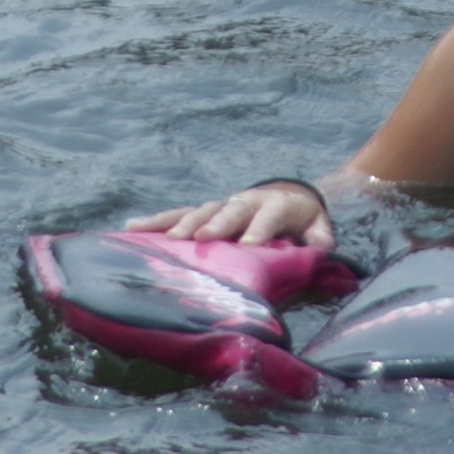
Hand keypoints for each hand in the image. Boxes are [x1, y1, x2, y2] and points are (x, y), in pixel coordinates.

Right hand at [124, 181, 333, 248]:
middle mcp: (248, 201)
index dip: (260, 228)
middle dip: (219, 223)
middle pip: (233, 210)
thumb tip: (321, 255)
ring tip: (168, 238)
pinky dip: (157, 221)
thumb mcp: (318, 231)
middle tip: (204, 237)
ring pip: (202, 210)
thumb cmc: (302, 224)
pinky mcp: (204, 213)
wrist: (291, 198)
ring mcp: (223, 206)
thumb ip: (319, 243)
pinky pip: (179, 214)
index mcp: (279, 206)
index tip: (248, 245)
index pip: (270, 214)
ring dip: (184, 222)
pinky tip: (131, 228)